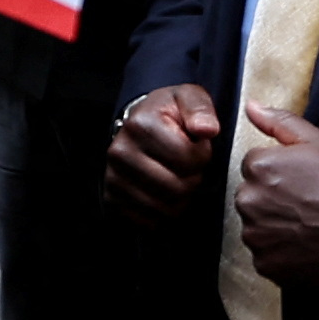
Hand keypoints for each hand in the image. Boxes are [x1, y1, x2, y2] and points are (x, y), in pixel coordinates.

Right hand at [107, 84, 222, 218]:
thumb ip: (200, 109)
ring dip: (180, 198)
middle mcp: (120, 152)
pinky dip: (163, 213)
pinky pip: (148, 221)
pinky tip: (164, 194)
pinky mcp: (112, 199)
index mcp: (140, 125)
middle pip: (177, 187)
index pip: (189, 158)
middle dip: (192, 179)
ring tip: (177, 178)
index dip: (202, 155)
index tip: (196, 147)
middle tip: (188, 166)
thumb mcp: (188, 98)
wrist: (138, 124)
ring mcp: (113, 178)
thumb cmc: (168, 114)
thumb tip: (207, 130)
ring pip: (164, 208)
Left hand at [231, 107, 318, 285]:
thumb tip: (250, 106)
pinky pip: (264, 254)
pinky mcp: (265, 263)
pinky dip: (279, 251)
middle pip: (250, 197)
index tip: (299, 181)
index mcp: (257, 167)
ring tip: (304, 224)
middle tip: (303, 203)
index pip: (252, 167)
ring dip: (272, 225)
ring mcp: (255, 235)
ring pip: (255, 227)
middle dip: (270, 199)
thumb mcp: (316, 141)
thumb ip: (278, 122)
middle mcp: (248, 201)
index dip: (276, 173)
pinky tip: (303, 243)